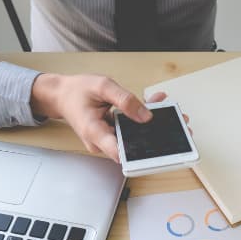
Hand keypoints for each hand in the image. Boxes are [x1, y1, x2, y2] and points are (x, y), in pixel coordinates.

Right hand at [30, 74, 174, 161]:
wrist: (62, 95)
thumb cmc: (77, 91)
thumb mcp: (102, 86)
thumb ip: (124, 100)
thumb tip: (146, 115)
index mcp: (93, 131)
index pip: (119, 151)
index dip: (141, 153)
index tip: (160, 148)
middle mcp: (101, 142)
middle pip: (132, 145)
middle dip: (155, 134)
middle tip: (178, 122)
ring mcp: (106, 140)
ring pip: (133, 137)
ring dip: (150, 124)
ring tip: (169, 109)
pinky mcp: (112, 136)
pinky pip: (130, 130)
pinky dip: (141, 118)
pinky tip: (154, 104)